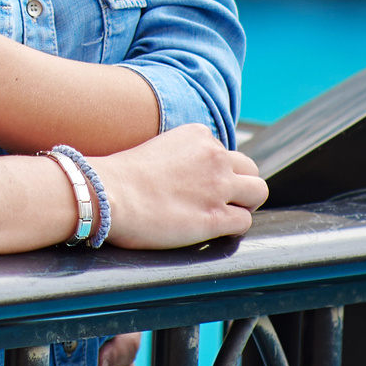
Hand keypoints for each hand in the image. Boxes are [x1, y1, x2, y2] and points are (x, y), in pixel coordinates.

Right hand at [84, 128, 266, 250]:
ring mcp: (218, 186)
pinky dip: (232, 228)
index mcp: (199, 135)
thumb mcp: (158, 148)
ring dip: (244, 205)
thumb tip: (187, 175)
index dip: (217, 171)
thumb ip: (182, 156)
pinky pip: (244, 222)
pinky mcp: (216, 217)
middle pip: (251, 169)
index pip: (225, 152)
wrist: (108, 194)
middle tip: (222, 200)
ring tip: (224, 215)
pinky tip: (212, 231)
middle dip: (240, 185)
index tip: (200, 184)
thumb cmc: (121, 176)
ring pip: (258, 193)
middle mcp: (214, 156)